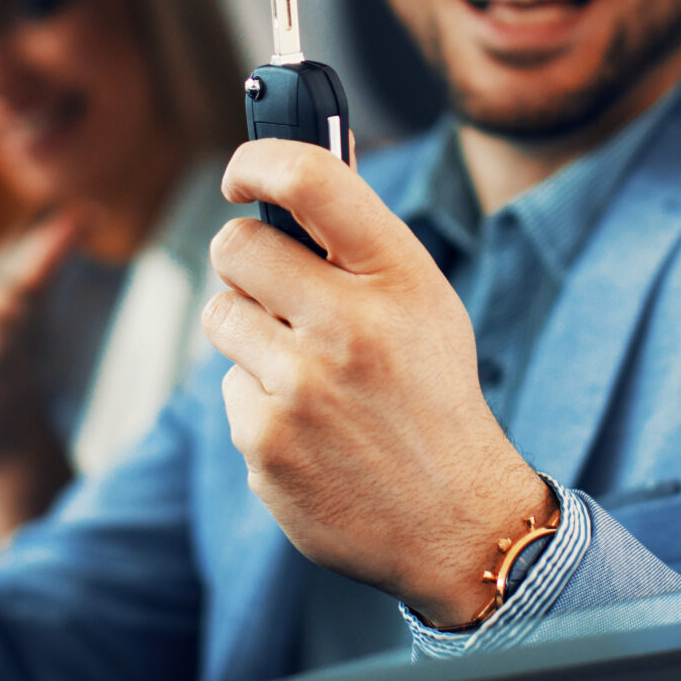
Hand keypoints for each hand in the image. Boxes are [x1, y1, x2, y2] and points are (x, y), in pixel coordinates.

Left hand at [204, 139, 551, 627]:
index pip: (311, 179)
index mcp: (398, 277)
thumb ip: (360, 238)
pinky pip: (229, 390)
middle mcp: (349, 326)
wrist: (458, 522)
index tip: (239, 174)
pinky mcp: (265, 443)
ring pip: (222, 316)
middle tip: (272, 285)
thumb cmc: (432, 395)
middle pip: (236, 246)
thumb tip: (308, 159)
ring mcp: (301, 389)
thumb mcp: (423, 302)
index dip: (257, 159)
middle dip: (245, 260)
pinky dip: (260, 403)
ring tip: (306, 369)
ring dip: (250, 334)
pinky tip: (310, 428)